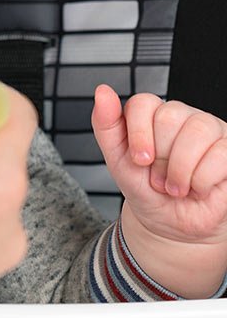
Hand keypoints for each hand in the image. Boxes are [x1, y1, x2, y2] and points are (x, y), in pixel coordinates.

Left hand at [92, 86, 226, 297]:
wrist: (171, 226)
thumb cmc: (146, 190)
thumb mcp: (117, 161)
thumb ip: (106, 125)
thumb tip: (102, 91)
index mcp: (152, 115)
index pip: (143, 103)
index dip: (139, 133)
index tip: (139, 160)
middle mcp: (183, 116)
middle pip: (169, 117)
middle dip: (160, 158)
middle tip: (159, 178)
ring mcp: (210, 130)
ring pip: (197, 131)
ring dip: (180, 170)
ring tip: (175, 187)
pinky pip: (220, 153)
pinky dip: (202, 180)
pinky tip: (198, 188)